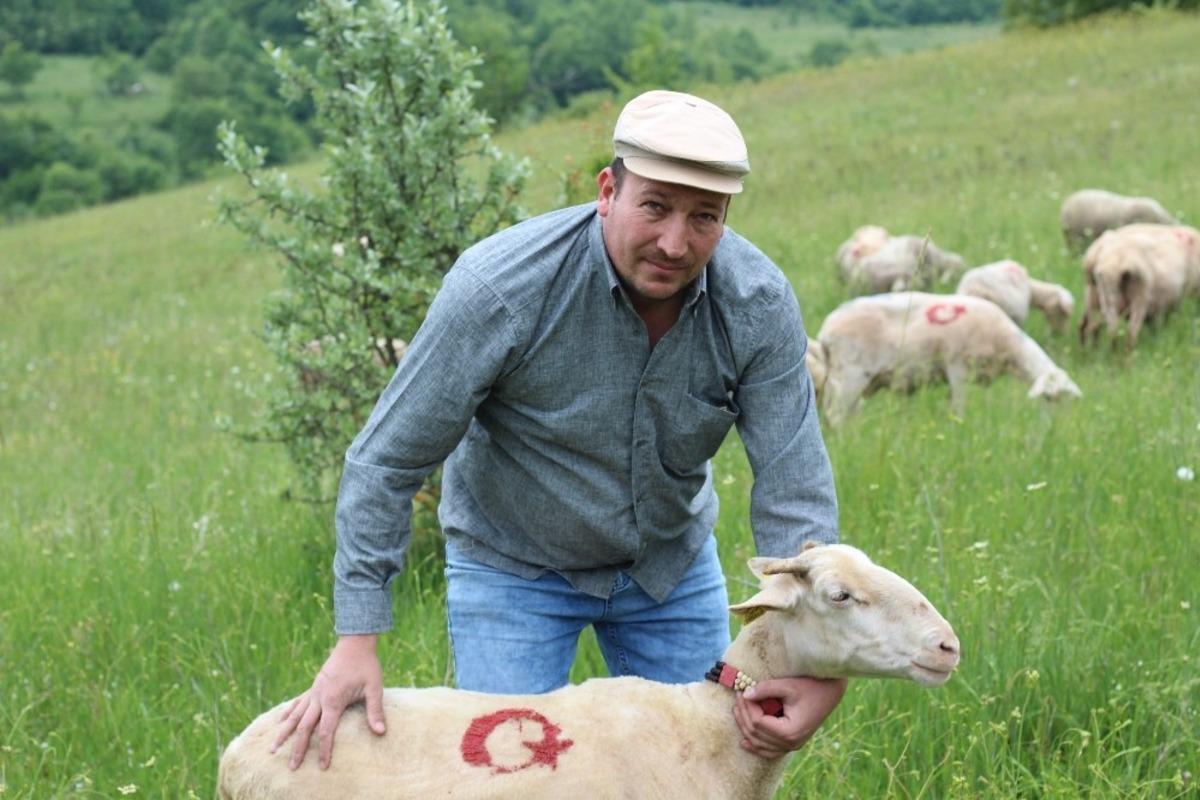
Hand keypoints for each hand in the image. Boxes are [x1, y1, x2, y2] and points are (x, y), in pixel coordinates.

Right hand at [270, 634, 386, 769]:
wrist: (355, 642)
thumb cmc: (366, 665)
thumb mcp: (374, 687)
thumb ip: (375, 710)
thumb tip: (380, 732)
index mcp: (333, 700)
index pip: (325, 731)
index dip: (323, 750)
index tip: (322, 766)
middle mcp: (319, 697)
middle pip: (304, 728)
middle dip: (297, 748)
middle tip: (291, 767)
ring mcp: (314, 691)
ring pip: (295, 716)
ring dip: (284, 732)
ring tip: (272, 748)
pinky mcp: (314, 686)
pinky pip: (298, 702)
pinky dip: (288, 713)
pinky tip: (280, 721)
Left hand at [732, 676, 846, 758]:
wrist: (830, 691)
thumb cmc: (810, 686)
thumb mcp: (787, 685)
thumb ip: (764, 689)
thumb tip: (744, 694)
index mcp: (789, 731)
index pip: (757, 722)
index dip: (746, 707)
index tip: (741, 690)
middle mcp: (791, 743)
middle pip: (756, 733)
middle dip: (743, 714)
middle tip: (738, 696)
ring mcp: (792, 746)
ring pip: (760, 744)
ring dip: (746, 728)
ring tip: (737, 709)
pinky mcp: (792, 743)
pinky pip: (770, 751)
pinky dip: (757, 746)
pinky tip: (745, 741)